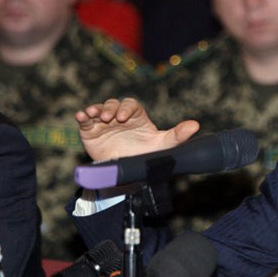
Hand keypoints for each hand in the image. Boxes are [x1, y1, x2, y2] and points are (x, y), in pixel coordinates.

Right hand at [75, 97, 199, 161]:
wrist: (127, 173)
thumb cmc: (146, 154)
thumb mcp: (163, 145)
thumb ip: (178, 135)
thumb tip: (196, 125)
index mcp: (136, 116)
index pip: (131, 104)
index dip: (126, 107)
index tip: (123, 117)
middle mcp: (120, 116)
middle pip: (113, 104)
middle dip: (110, 108)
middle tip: (109, 117)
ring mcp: (104, 123)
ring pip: (98, 109)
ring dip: (95, 109)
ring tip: (93, 115)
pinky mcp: (91, 131)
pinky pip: (85, 120)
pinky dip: (82, 116)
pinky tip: (81, 116)